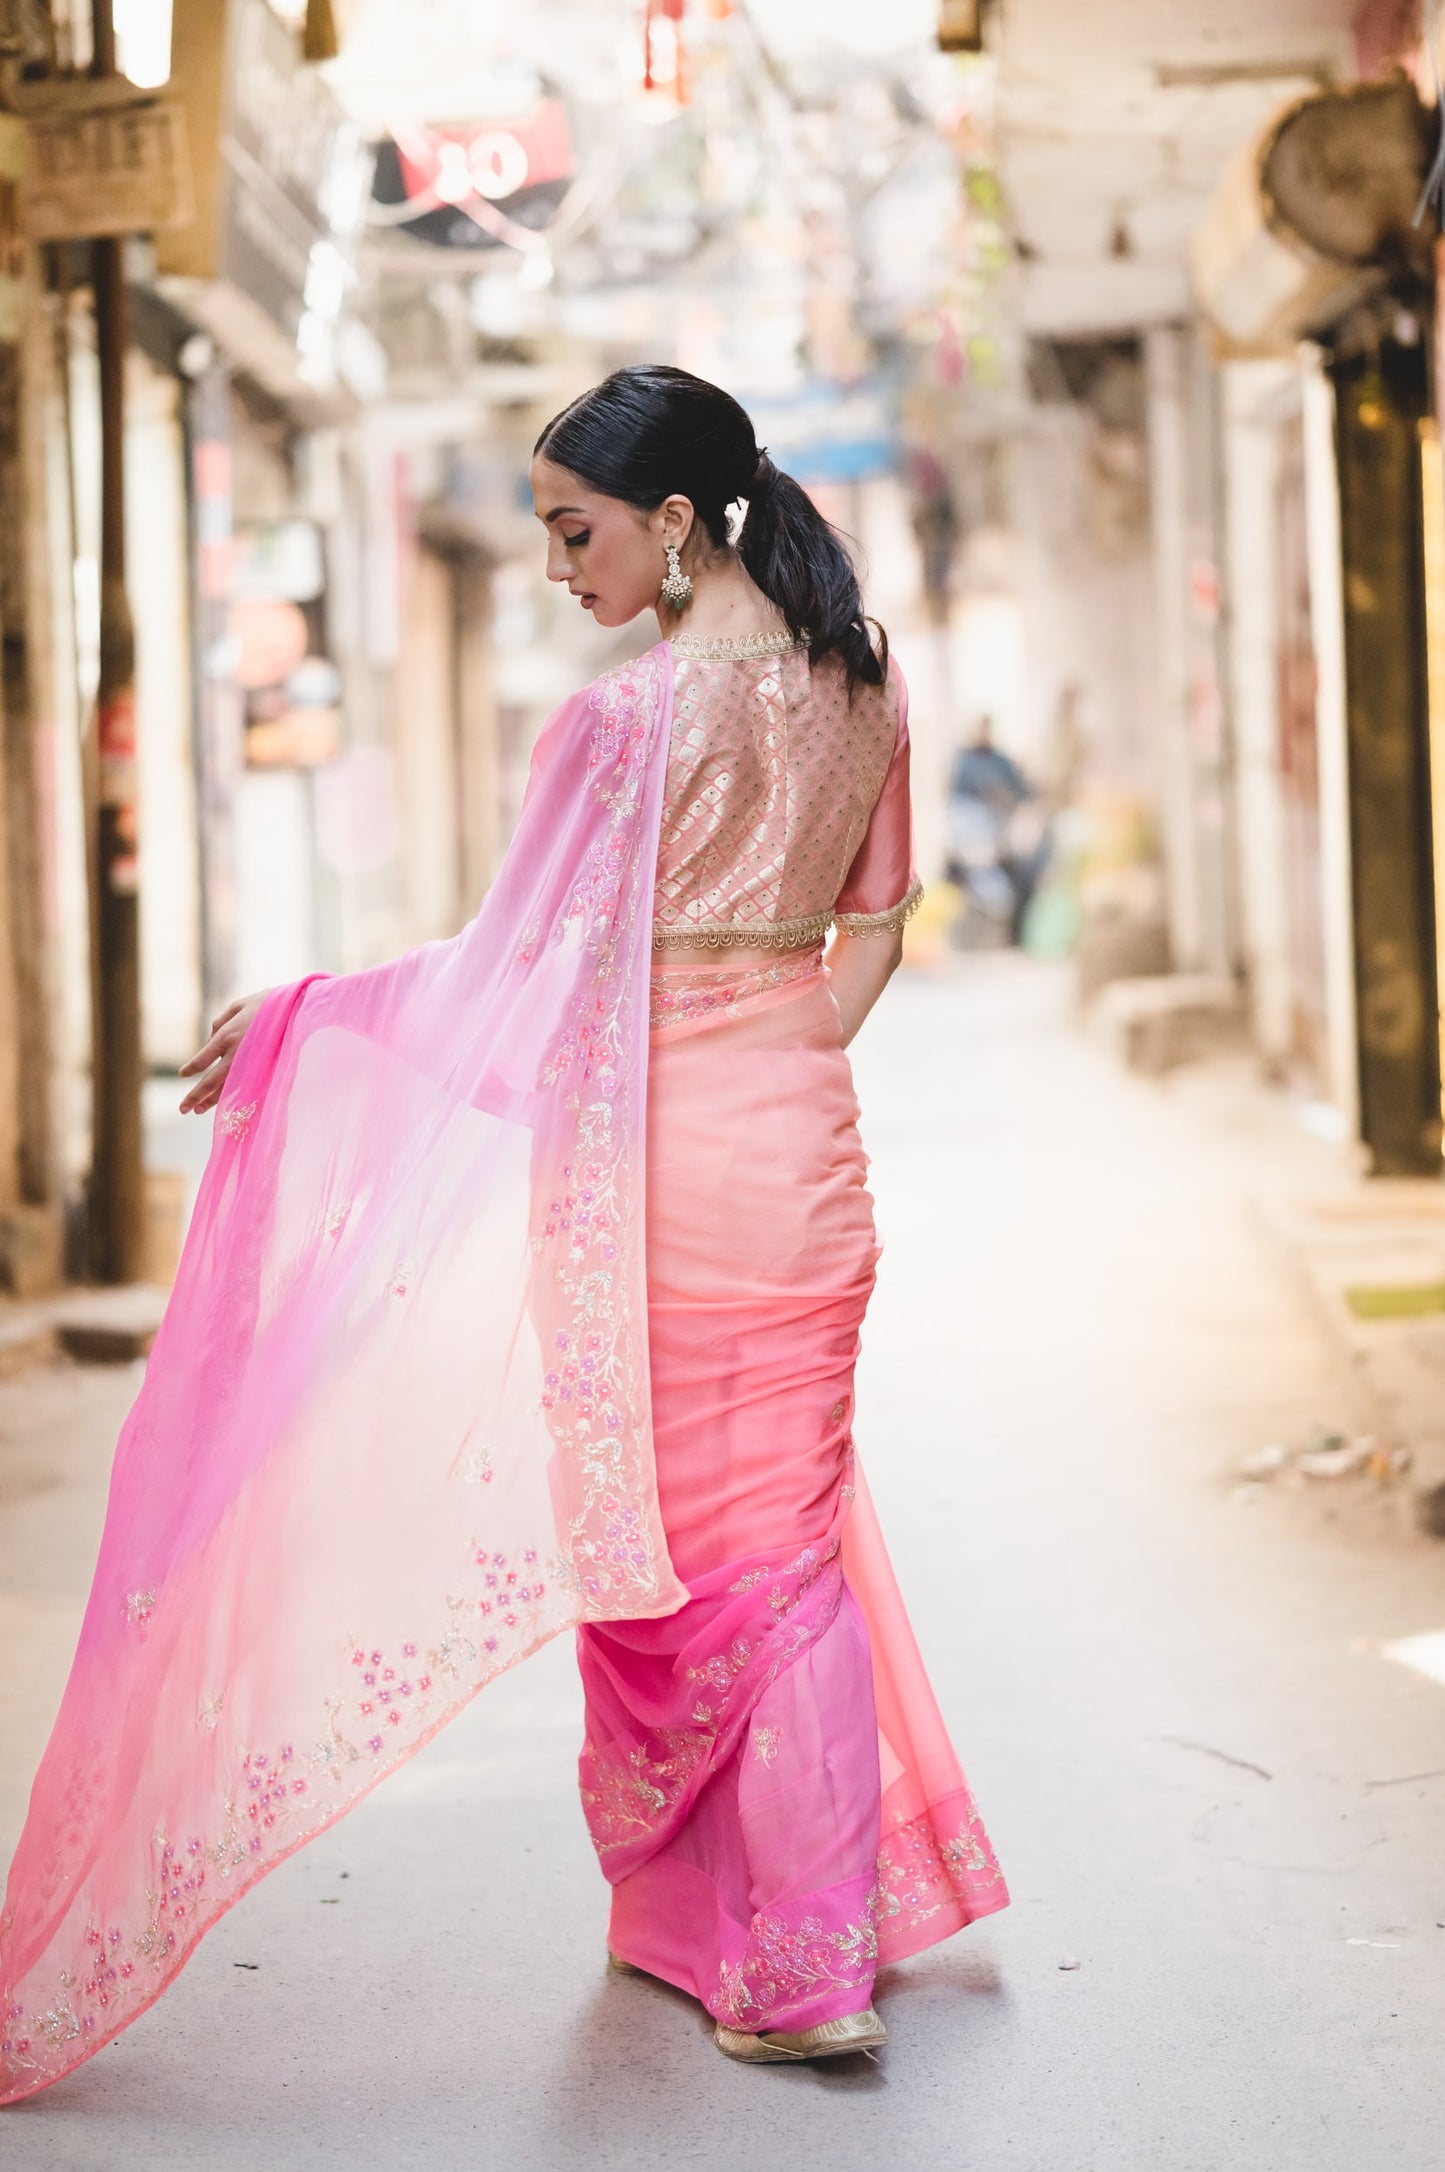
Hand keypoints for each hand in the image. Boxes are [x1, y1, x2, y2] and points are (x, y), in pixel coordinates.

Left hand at [178, 992, 268, 1113]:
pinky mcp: (264, 1071)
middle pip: (210, 1081)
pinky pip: (244, 1088)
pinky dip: (232, 1097)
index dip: (191, 1069)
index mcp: (226, 1036)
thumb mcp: (238, 1006)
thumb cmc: (267, 1004)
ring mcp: (251, 1066)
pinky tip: (225, 1105)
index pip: (202, 1059)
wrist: (298, 1010)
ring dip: (211, 1101)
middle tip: (182, 1109)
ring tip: (198, 1111)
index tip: (184, 1075)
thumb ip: (219, 1023)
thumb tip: (210, 1040)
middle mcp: (235, 1055)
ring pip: (226, 1089)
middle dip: (195, 1096)